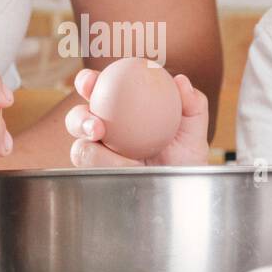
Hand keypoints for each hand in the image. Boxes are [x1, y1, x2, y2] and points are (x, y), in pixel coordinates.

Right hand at [65, 67, 209, 166]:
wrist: (183, 189)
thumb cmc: (186, 156)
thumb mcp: (194, 129)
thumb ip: (192, 103)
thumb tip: (181, 81)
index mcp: (118, 108)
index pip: (98, 90)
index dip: (86, 82)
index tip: (91, 83)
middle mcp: (103, 130)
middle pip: (77, 118)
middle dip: (79, 119)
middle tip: (96, 127)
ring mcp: (98, 155)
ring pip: (81, 149)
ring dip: (94, 153)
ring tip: (121, 159)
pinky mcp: (98, 176)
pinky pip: (93, 172)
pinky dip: (109, 168)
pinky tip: (128, 168)